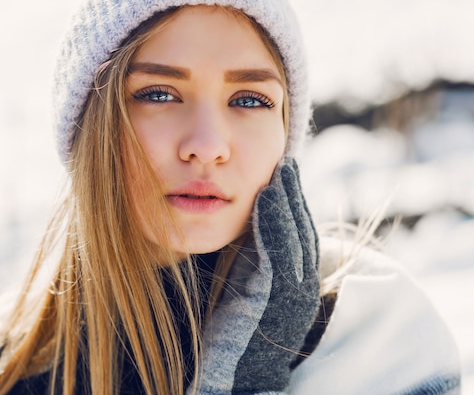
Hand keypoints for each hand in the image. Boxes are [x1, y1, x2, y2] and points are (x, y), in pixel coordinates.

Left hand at [191, 157, 319, 393]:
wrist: (231, 377)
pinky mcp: (277, 296)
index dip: (293, 204)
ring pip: (295, 234)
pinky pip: (279, 248)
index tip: (283, 175)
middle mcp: (303, 286)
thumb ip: (252, 263)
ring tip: (282, 167)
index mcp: (296, 284)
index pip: (299, 235)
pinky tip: (268, 194)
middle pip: (302, 228)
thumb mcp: (246, 291)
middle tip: (287, 161)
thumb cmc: (232, 335)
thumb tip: (247, 231)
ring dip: (288, 198)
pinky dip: (276, 218)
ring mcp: (294, 292)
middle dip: (295, 194)